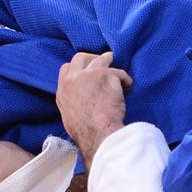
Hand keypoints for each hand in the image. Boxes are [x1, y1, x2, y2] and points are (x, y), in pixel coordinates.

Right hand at [56, 52, 132, 167]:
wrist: (96, 133)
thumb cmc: (85, 132)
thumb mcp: (70, 115)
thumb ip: (74, 101)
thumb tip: (82, 102)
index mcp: (63, 90)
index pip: (66, 69)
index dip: (78, 67)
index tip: (87, 71)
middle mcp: (73, 78)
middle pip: (81, 58)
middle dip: (92, 58)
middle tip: (103, 62)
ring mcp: (90, 74)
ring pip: (102, 59)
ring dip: (110, 61)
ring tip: (116, 68)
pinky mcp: (107, 75)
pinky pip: (121, 74)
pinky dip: (126, 82)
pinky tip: (128, 89)